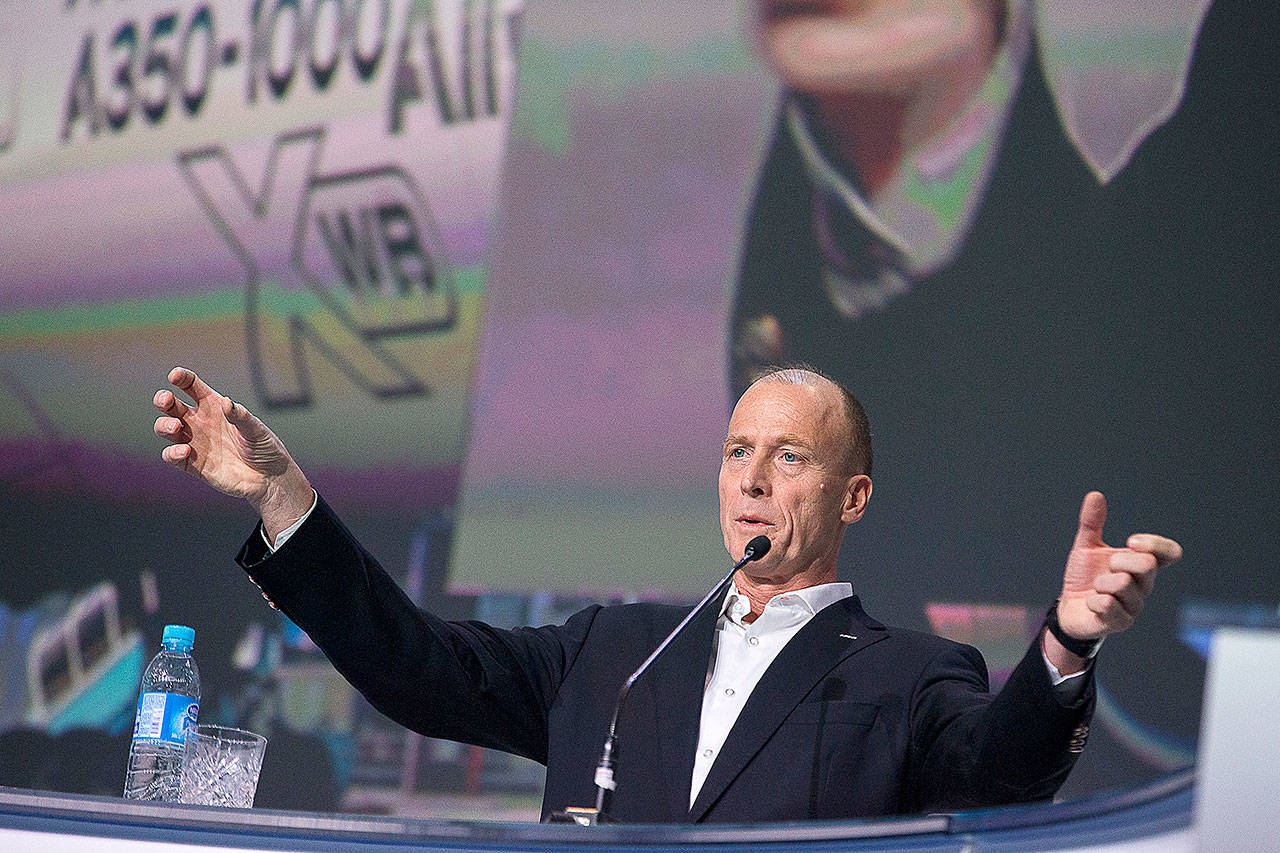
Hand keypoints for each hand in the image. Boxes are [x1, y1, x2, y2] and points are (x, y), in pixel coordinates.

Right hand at [153, 367, 312, 537]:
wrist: (269, 479)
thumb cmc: (264, 448)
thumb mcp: (256, 430)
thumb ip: (241, 416)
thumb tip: (226, 402)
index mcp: (215, 407)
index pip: (191, 386)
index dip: (181, 377)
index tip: (175, 376)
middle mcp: (200, 422)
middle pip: (171, 405)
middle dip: (163, 399)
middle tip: (167, 400)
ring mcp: (194, 442)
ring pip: (164, 428)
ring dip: (164, 425)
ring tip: (176, 427)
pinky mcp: (192, 464)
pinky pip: (171, 456)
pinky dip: (172, 452)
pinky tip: (186, 451)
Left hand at [1056, 491, 1182, 641]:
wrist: (1069, 608)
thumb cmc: (1083, 576)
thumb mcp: (1085, 547)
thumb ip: (1092, 523)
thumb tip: (1095, 495)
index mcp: (1142, 564)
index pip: (1170, 552)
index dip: (1155, 544)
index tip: (1130, 541)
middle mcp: (1145, 585)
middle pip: (1146, 565)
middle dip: (1117, 561)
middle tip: (1105, 569)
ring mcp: (1135, 605)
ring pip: (1121, 584)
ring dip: (1099, 583)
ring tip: (1096, 588)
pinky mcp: (1122, 623)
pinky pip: (1107, 604)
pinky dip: (1092, 600)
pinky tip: (1091, 603)